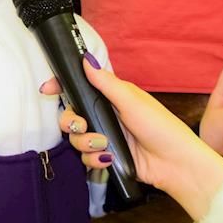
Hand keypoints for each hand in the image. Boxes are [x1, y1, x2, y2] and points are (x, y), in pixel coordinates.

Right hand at [53, 62, 222, 220]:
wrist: (175, 164)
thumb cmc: (161, 127)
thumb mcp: (132, 100)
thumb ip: (105, 83)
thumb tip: (86, 59)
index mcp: (113, 96)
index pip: (81, 87)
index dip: (61, 87)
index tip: (47, 89)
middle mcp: (106, 115)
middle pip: (71, 115)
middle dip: (71, 122)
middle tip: (80, 125)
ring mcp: (106, 137)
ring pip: (76, 138)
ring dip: (85, 143)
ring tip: (104, 145)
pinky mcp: (107, 157)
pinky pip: (86, 157)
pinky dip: (94, 159)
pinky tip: (108, 158)